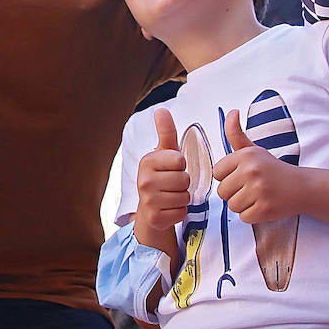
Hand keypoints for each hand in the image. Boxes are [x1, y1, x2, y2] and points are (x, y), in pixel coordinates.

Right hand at [135, 109, 189, 232]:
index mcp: (147, 161)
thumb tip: (161, 109)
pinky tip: (169, 209)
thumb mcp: (165, 154)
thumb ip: (166, 132)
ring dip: (183, 198)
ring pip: (184, 196)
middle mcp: (143, 181)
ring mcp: (147, 201)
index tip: (171, 168)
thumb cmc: (162, 176)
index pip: (180, 160)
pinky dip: (180, 211)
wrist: (149, 209)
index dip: (181, 165)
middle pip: (184, 179)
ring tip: (171, 196)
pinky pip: (182, 212)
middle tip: (172, 185)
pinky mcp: (155, 218)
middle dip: (184, 183)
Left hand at [212, 109, 303, 223]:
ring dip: (243, 204)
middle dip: (234, 192)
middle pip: (222, 192)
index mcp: (245, 155)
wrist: (301, 187)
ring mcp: (259, 191)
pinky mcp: (265, 209)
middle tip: (252, 187)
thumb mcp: (254, 149)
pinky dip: (253, 215)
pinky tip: (264, 205)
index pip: (217, 173)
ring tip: (258, 196)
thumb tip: (231, 112)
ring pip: (232, 206)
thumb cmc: (272, 169)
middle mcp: (251, 171)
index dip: (228, 176)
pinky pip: (244, 217)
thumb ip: (236, 134)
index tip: (243, 175)